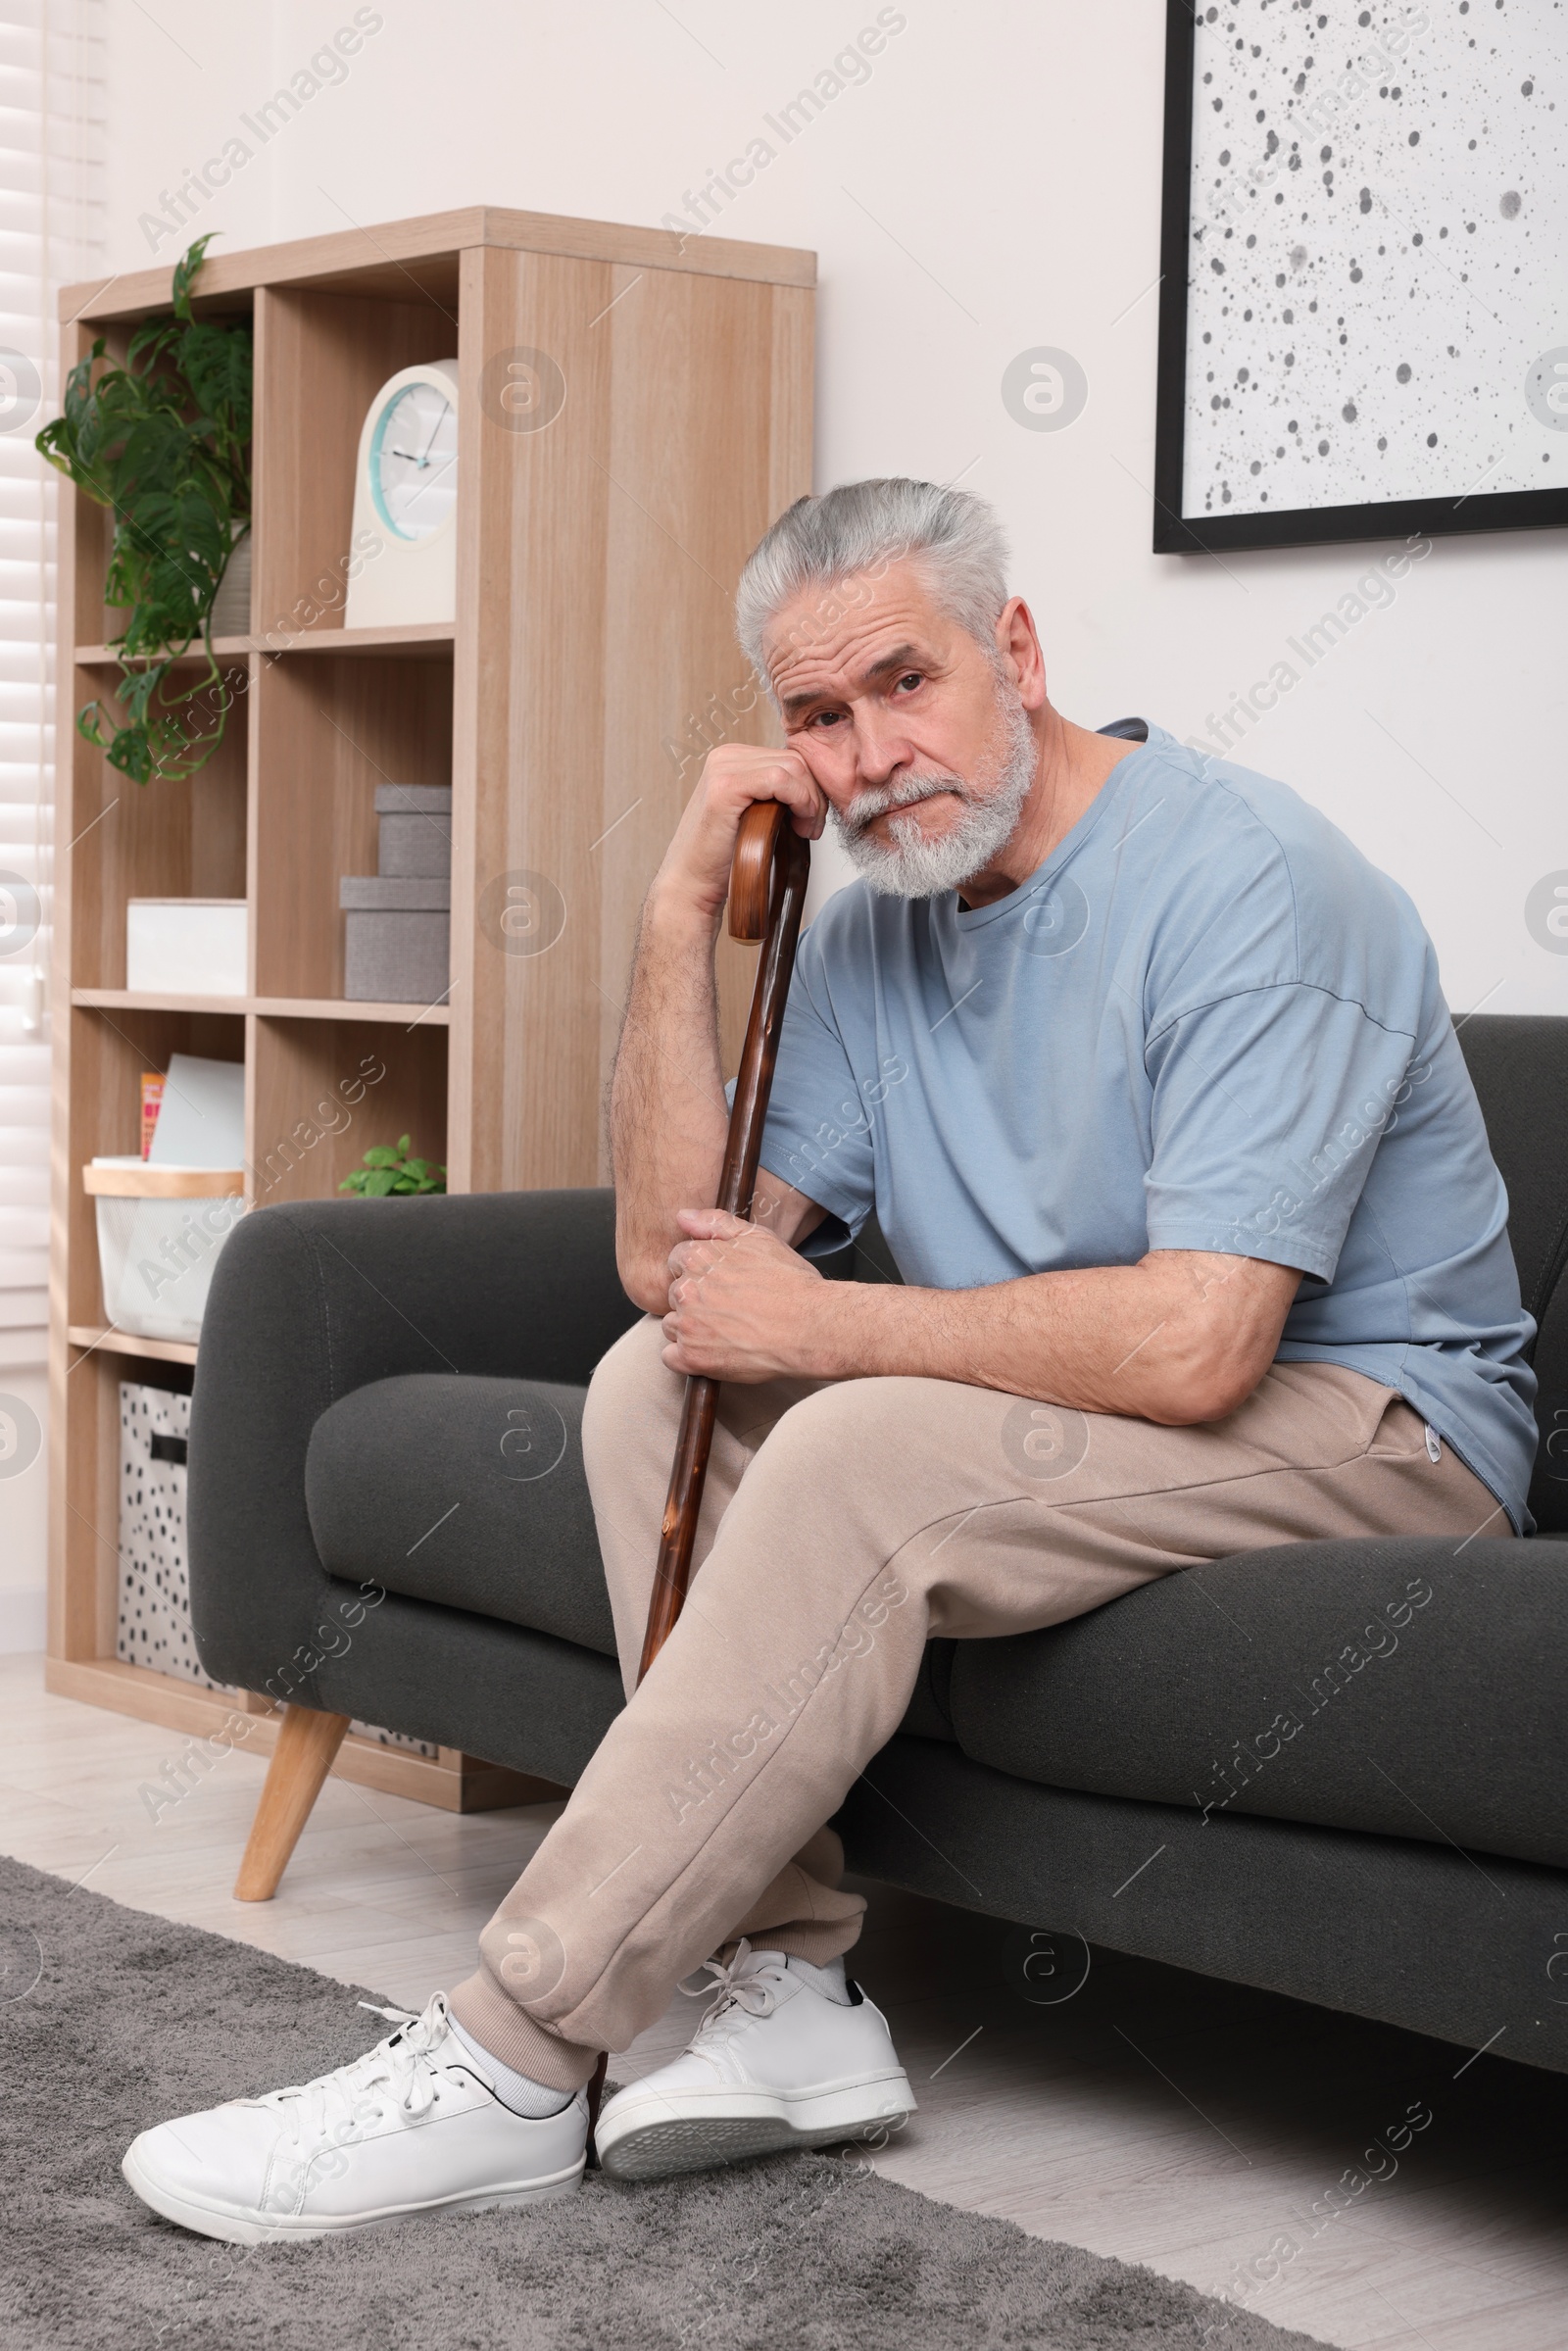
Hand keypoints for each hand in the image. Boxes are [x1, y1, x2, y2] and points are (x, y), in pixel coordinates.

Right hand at [654, 741, 825, 924]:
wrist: (694, 883)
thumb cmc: (724, 856)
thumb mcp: (755, 814)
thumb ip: (775, 793)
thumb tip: (816, 787)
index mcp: (732, 758)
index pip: (790, 757)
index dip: (810, 788)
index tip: (812, 820)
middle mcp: (725, 756)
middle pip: (794, 759)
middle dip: (814, 795)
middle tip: (812, 828)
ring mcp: (723, 768)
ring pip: (792, 767)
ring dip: (809, 801)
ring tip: (804, 831)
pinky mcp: (725, 786)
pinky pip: (780, 779)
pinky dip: (799, 800)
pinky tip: (797, 826)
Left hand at [661, 1207, 832, 1380]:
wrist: (811, 1327)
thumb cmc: (791, 1283)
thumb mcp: (759, 1239)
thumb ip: (716, 1223)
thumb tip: (682, 1216)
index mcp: (698, 1258)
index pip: (676, 1262)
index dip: (699, 1273)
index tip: (721, 1285)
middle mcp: (687, 1290)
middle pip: (674, 1295)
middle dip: (695, 1301)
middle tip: (729, 1309)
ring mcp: (688, 1325)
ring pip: (672, 1325)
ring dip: (691, 1329)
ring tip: (726, 1331)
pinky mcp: (693, 1357)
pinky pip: (671, 1357)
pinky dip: (687, 1357)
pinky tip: (714, 1352)